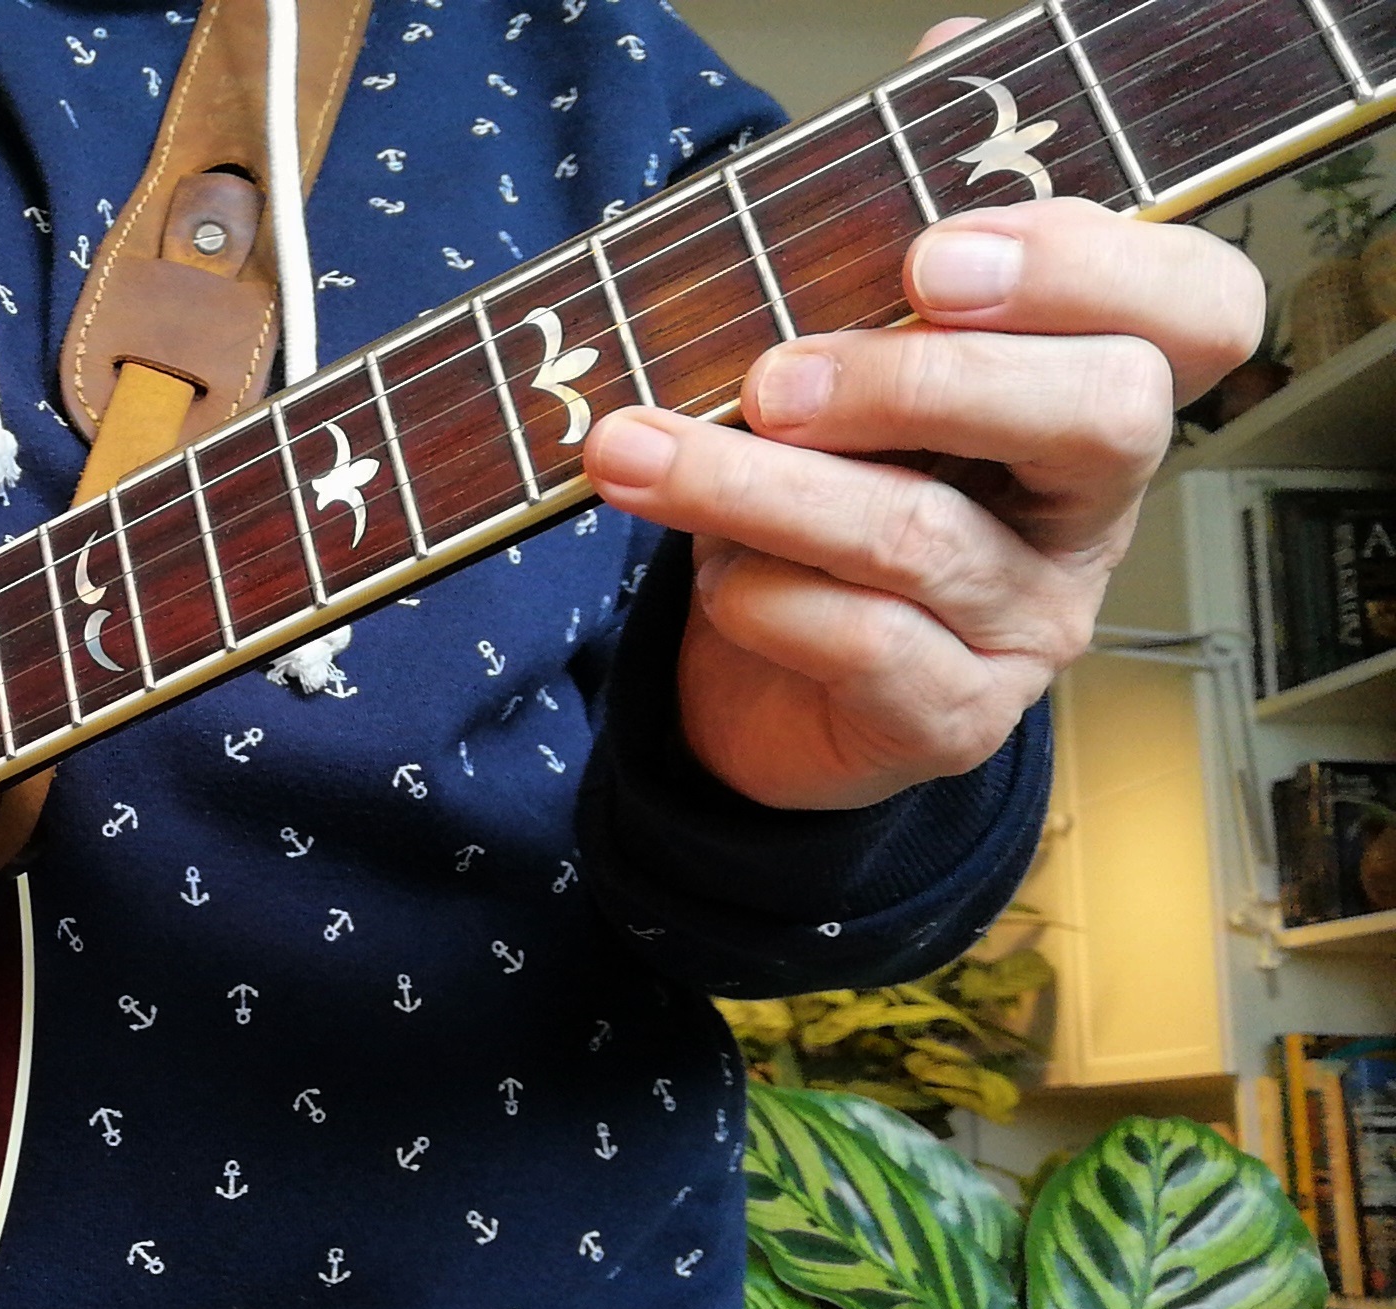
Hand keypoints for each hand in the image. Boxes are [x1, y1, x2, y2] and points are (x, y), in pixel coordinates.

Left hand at [581, 23, 1262, 810]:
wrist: (763, 680)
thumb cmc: (820, 484)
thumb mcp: (848, 347)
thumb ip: (891, 215)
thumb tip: (939, 59)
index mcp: (1092, 387)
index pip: (1198, 311)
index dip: (1093, 269)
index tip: (931, 255)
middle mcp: (1088, 506)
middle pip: (1104, 414)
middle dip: (925, 379)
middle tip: (776, 375)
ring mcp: (1029, 620)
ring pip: (925, 536)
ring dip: (759, 486)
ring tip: (636, 450)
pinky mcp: (950, 717)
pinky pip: (861, 644)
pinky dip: (760, 596)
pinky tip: (704, 575)